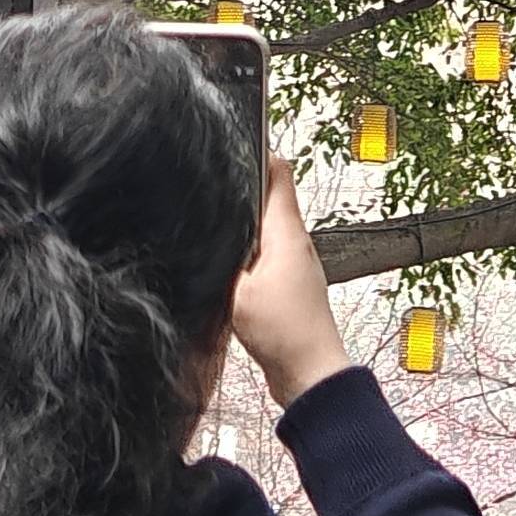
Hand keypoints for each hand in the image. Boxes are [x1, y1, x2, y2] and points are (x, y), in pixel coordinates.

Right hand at [230, 156, 350, 408]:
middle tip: (213, 180)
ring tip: (216, 222)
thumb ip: (221, 257)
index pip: (279, 173)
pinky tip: (229, 265)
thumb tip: (205, 236)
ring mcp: (296, 265)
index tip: (235, 139)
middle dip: (244, 187)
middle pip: (272, 198)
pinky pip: (267, 256)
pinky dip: (248, 252)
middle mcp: (296, 243)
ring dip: (245, 224)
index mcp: (287, 233)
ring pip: (267, 229)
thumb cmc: (284, 334)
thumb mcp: (237, 290)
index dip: (258, 150)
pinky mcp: (290, 287)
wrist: (310, 376)